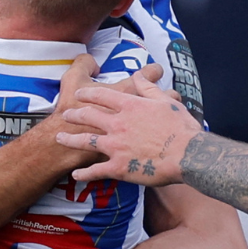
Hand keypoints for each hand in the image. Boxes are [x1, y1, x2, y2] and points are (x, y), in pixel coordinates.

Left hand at [56, 74, 200, 185]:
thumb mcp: (166, 101)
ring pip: (85, 141)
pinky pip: (96, 170)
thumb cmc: (181, 128)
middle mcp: (118, 124)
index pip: (102, 95)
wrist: (188, 154)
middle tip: (65, 114)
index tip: (79, 93)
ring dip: (70, 140)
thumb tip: (138, 74)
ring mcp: (116, 146)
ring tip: (59, 138)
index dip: (88, 93)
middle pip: (88, 116)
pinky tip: (76, 174)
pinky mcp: (119, 167)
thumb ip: (148, 88)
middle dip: (74, 114)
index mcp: (129, 106)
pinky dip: (84, 173)